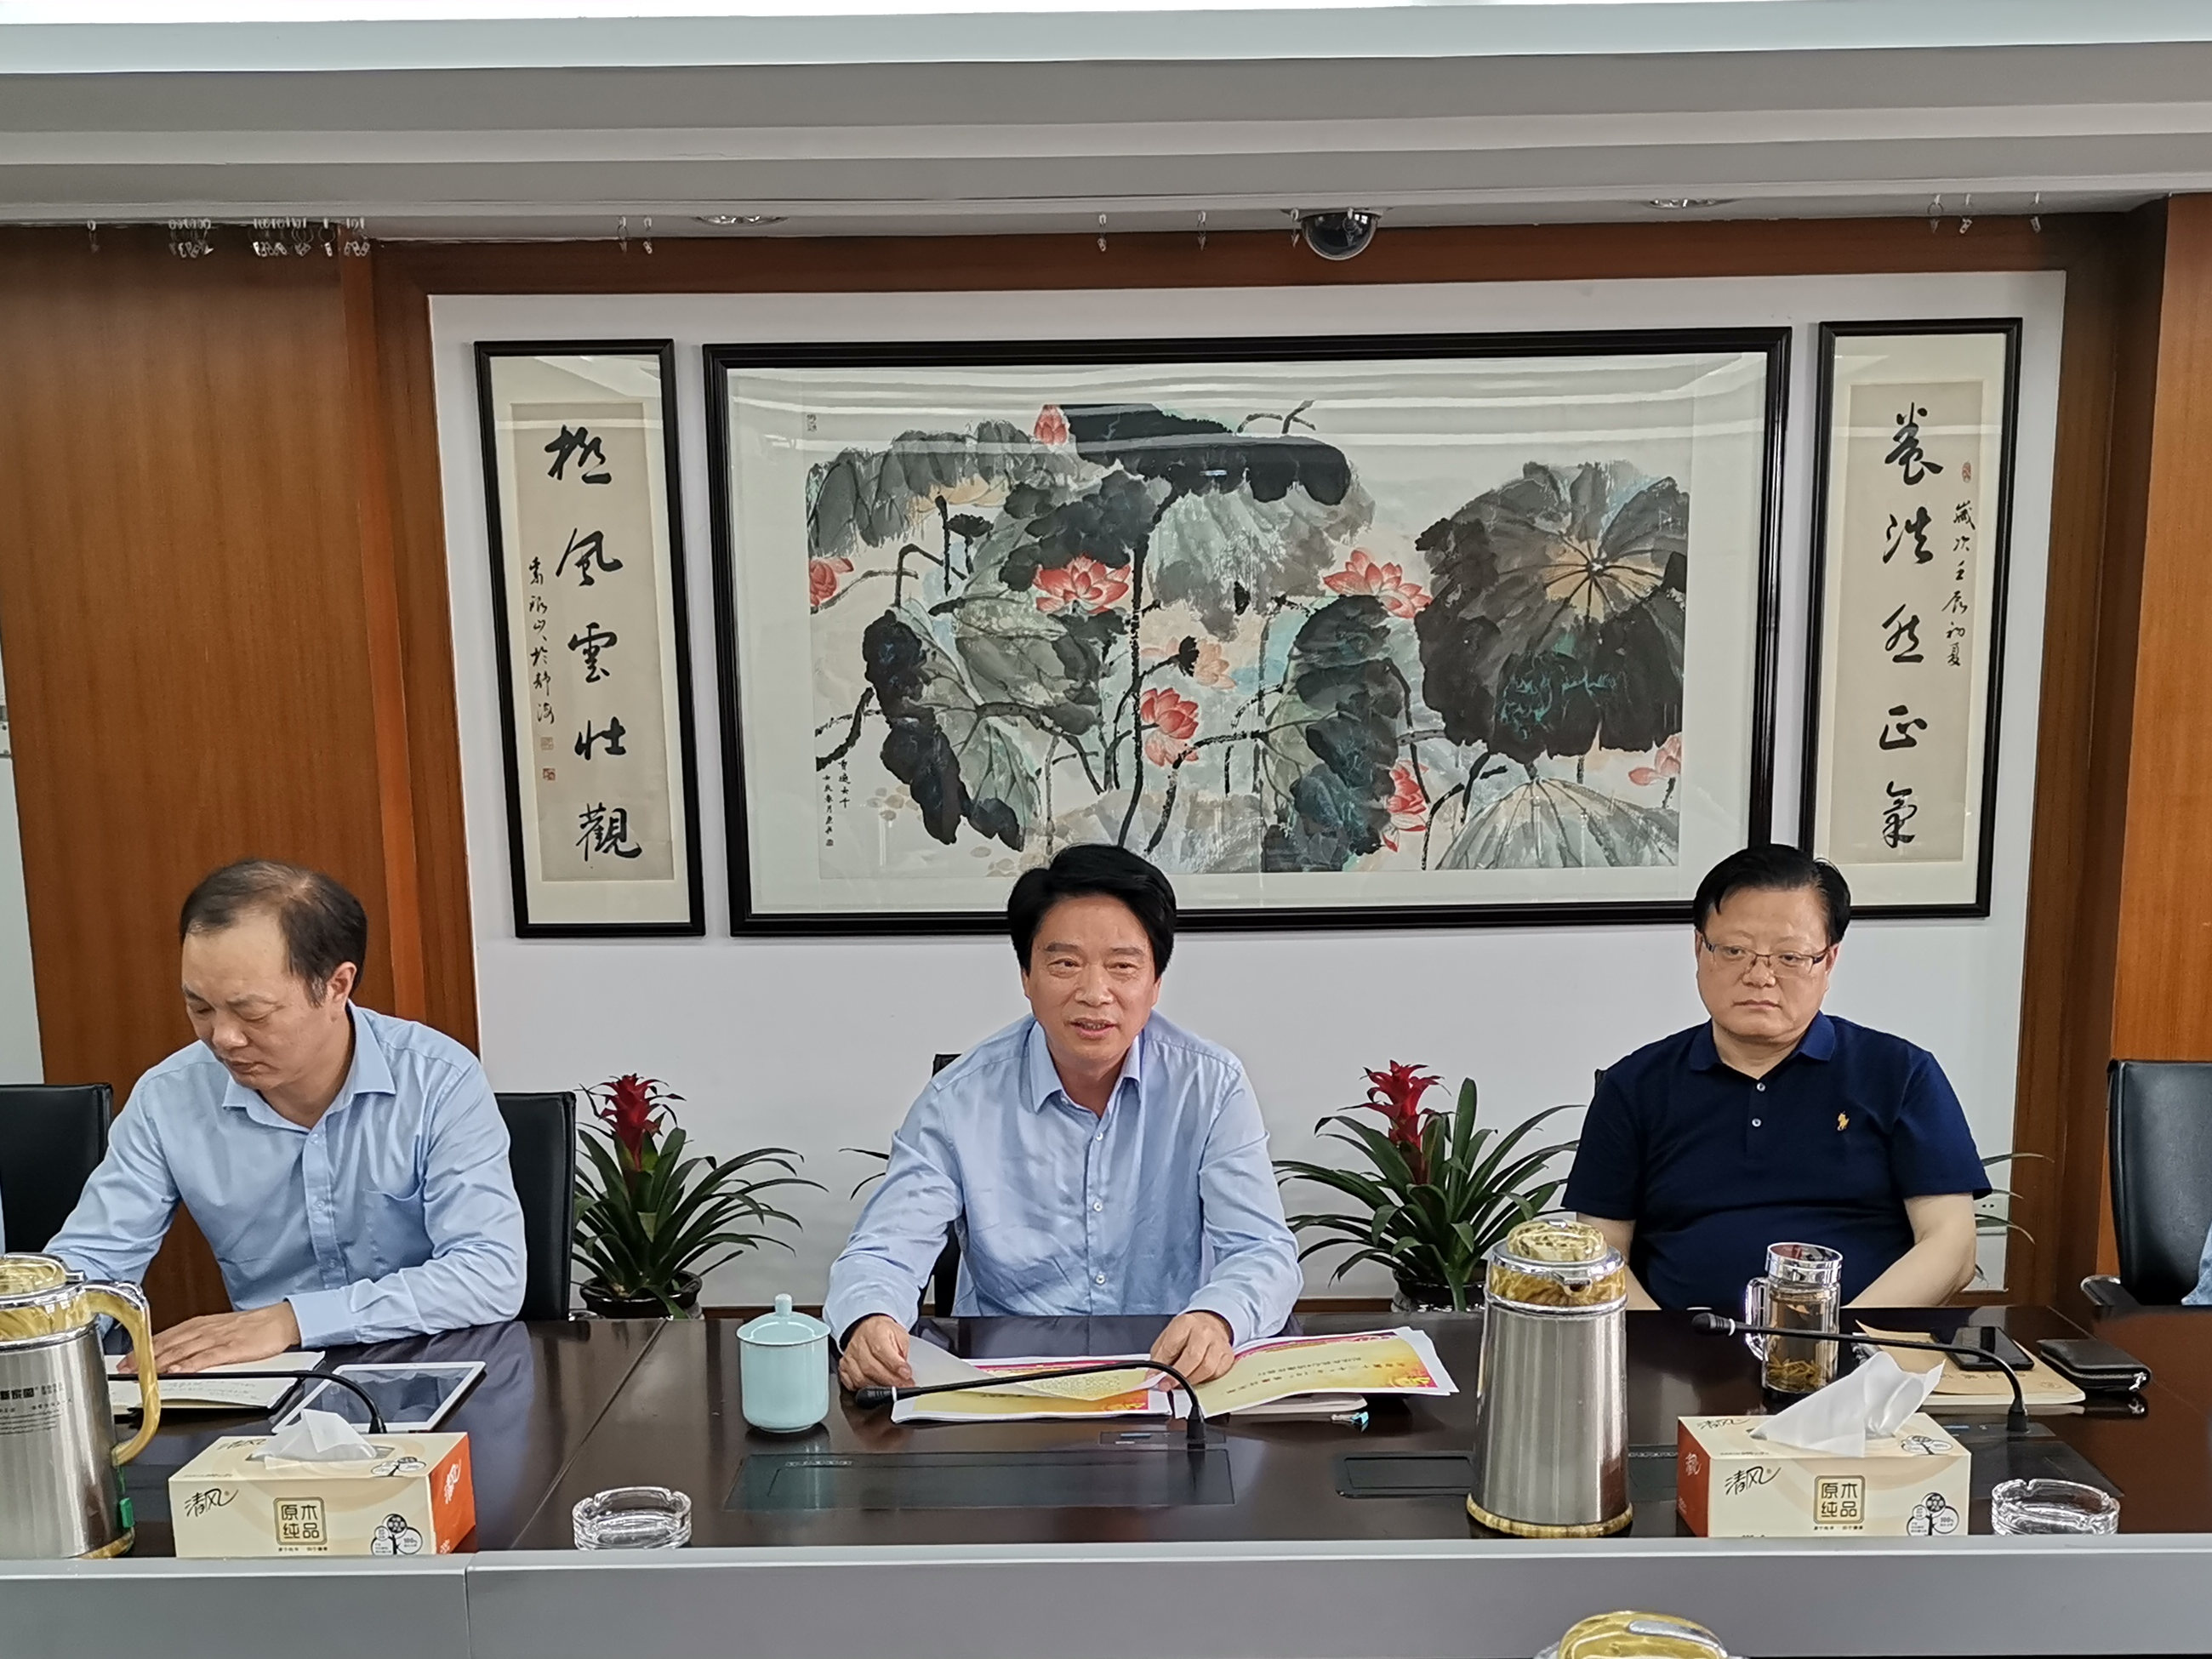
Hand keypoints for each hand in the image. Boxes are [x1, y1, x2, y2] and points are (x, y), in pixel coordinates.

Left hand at [132, 1303, 302, 1374]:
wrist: (281, 1320)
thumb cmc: (253, 1326)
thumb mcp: (220, 1328)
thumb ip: (197, 1339)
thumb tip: (175, 1352)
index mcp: (200, 1324)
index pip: (165, 1336)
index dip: (143, 1348)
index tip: (126, 1360)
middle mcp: (204, 1330)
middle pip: (168, 1344)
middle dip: (144, 1357)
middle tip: (125, 1369)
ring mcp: (217, 1339)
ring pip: (182, 1350)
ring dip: (159, 1362)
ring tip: (141, 1372)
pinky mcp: (232, 1349)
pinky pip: (207, 1357)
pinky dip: (190, 1364)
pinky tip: (177, 1372)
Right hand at [837, 1315, 912, 1389]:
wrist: (868, 1328)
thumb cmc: (884, 1332)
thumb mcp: (900, 1335)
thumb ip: (904, 1352)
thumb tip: (906, 1371)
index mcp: (874, 1332)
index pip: (882, 1350)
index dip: (895, 1365)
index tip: (906, 1374)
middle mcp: (859, 1344)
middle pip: (871, 1367)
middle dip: (890, 1380)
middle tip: (904, 1386)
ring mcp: (850, 1356)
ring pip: (861, 1378)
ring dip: (879, 1387)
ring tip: (892, 1389)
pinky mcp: (844, 1366)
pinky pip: (851, 1382)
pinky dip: (863, 1388)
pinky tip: (875, 1387)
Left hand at [1150, 1310, 1235, 1385]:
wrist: (1210, 1324)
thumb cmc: (1186, 1333)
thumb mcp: (1167, 1339)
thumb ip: (1159, 1357)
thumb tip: (1153, 1377)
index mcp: (1185, 1323)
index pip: (1172, 1347)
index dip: (1163, 1367)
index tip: (1156, 1379)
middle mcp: (1204, 1331)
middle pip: (1192, 1357)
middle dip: (1178, 1376)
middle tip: (1168, 1385)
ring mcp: (1219, 1343)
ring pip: (1207, 1368)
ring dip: (1192, 1381)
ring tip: (1182, 1384)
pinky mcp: (1228, 1356)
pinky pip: (1217, 1374)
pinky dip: (1205, 1381)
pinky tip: (1197, 1379)